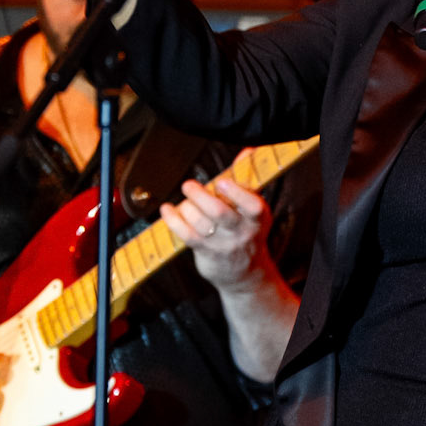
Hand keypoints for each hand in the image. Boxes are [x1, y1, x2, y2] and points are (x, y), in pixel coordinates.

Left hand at [160, 159, 276, 293]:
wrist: (246, 274)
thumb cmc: (246, 233)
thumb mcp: (253, 210)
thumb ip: (247, 180)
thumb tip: (247, 151)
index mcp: (258, 218)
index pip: (253, 206)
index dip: (236, 193)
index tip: (221, 182)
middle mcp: (242, 232)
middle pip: (219, 212)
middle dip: (199, 195)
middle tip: (189, 185)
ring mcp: (224, 245)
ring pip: (199, 222)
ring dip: (186, 207)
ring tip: (185, 200)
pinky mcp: (206, 254)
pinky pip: (186, 235)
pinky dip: (173, 220)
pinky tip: (167, 210)